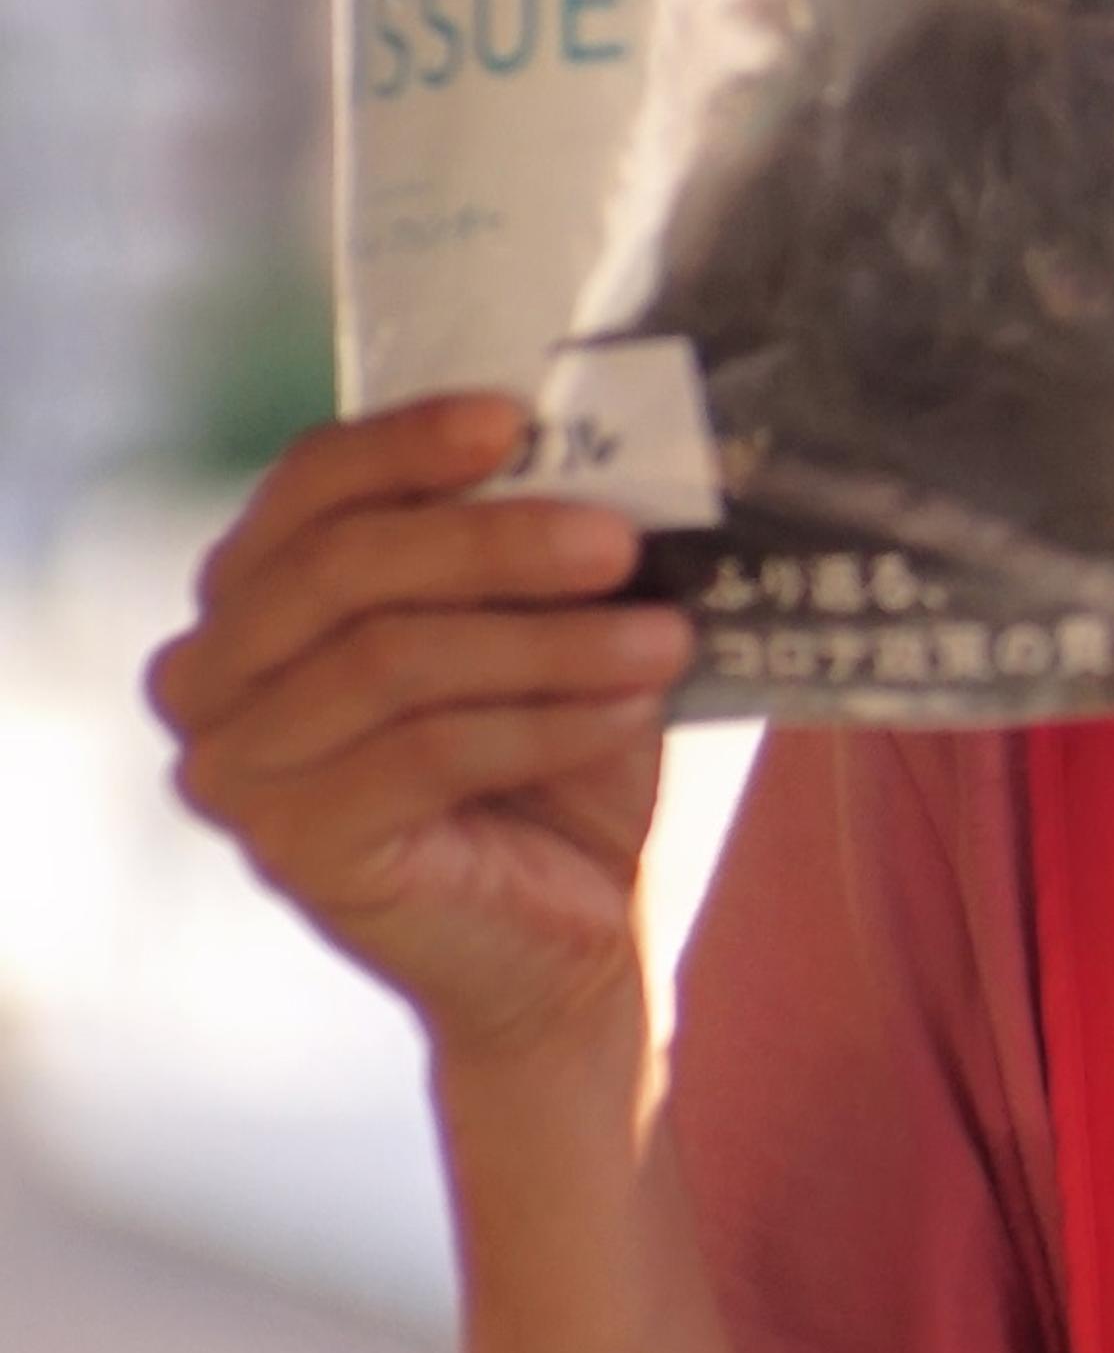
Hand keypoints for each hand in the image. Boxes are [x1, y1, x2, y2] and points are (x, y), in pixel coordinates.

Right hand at [145, 395, 697, 1069]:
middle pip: (344, 568)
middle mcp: (209, 674)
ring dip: (548, 641)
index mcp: (255, 591)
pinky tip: (630, 709)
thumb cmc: (558, 761)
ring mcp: (233, 768)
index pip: (311, 482)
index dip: (406, 443)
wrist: (568, 933)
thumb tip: (613, 448)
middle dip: (494, 544)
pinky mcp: (291, 848)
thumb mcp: (548, 630)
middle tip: (619, 539)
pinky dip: (542, 722)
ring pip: (391, 661)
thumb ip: (540, 545)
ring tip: (665, 637)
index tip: (516, 419)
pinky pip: (424, 754)